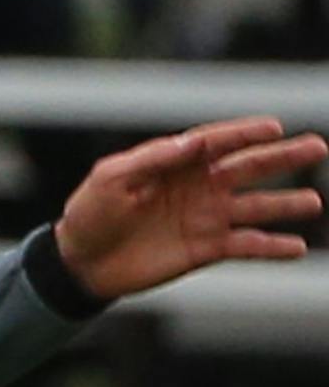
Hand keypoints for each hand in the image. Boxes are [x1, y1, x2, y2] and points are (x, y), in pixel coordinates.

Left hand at [53, 117, 325, 300]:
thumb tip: (195, 140)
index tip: (274, 126)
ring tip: (314, 200)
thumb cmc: (90, 212)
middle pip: (246, 168)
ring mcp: (204, 218)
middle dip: (281, 157)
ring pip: (254, 207)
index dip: (243, 133)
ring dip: (285, 204)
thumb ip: (155, 158)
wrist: (82, 260)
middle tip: (317, 146)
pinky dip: (271, 247)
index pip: (215, 142)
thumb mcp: (113, 177)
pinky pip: (245, 246)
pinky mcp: (206, 249)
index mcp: (172, 163)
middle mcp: (196, 187)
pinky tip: (297, 247)